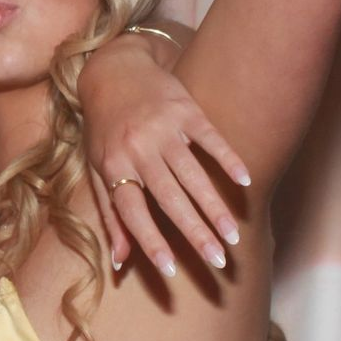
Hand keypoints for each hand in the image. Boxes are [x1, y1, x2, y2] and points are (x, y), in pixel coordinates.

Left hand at [79, 36, 249, 277]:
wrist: (112, 70)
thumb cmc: (104, 128)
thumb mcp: (97, 167)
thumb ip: (110, 215)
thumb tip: (120, 263)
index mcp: (112, 166)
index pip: (132, 211)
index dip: (150, 241)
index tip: (170, 270)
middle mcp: (136, 148)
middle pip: (169, 198)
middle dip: (194, 232)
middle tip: (219, 262)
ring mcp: (162, 128)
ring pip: (192, 174)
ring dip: (214, 207)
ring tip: (233, 235)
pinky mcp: (185, 109)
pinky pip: (210, 139)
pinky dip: (227, 160)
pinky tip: (244, 182)